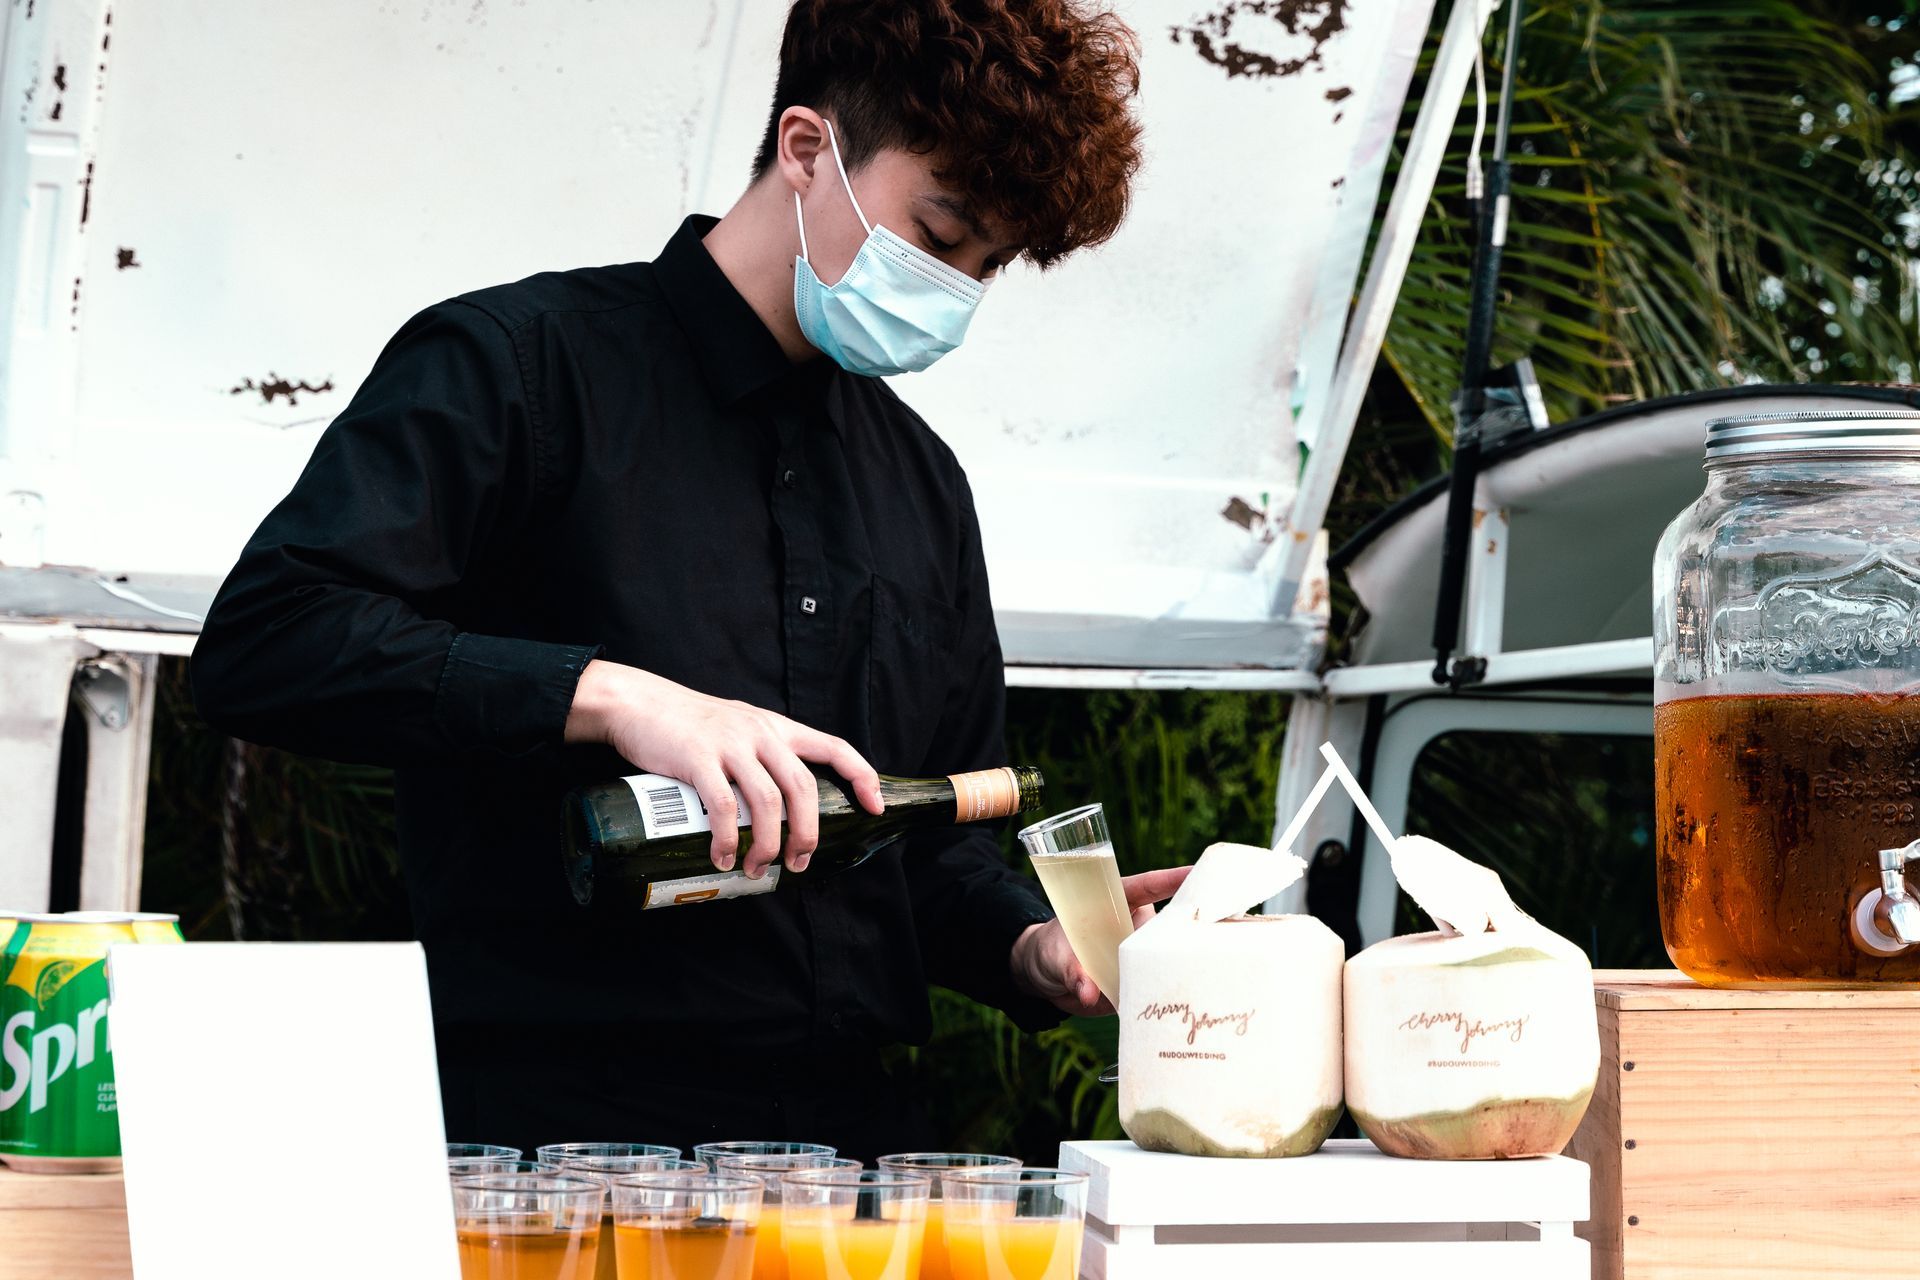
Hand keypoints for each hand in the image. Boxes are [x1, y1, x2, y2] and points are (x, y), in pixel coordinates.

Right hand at [565, 660, 881, 876]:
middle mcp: (760, 733)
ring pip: (767, 802)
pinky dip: (728, 838)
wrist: (639, 703)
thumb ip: (761, 755)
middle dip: (807, 833)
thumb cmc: (689, 725)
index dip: (861, 776)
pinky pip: (723, 805)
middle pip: (802, 787)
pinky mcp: (697, 758)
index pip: (834, 746)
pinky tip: (723, 857)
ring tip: (754, 868)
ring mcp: (730, 744)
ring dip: (767, 844)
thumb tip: (779, 808)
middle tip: (797, 863)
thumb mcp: (738, 728)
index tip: (875, 808)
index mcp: (776, 727)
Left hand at [1010, 864, 1191, 1015]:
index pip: (1147, 886)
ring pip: (1166, 961)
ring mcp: (1140, 954)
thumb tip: (1089, 994)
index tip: (1197, 873)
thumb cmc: (1051, 950)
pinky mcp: (1140, 982)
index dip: (1172, 879)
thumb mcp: (1055, 956)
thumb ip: (1072, 971)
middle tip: (1206, 943)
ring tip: (1198, 984)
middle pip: (1167, 926)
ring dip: (1176, 972)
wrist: (1046, 980)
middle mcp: (1135, 925)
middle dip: (1184, 934)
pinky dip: (1164, 999)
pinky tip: (1179, 1013)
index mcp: (1115, 902)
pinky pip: (1156, 989)